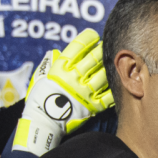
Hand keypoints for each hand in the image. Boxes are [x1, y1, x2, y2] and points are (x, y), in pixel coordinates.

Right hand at [14, 29, 112, 155]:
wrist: (42, 122)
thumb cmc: (39, 98)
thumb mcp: (41, 76)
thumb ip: (50, 63)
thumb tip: (56, 53)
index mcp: (59, 68)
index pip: (76, 47)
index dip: (88, 39)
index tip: (94, 35)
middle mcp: (73, 78)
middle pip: (93, 59)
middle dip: (101, 50)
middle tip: (107, 46)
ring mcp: (84, 92)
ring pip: (103, 74)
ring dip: (109, 66)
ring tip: (114, 61)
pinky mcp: (92, 106)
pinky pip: (108, 95)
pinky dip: (114, 86)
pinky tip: (118, 80)